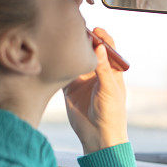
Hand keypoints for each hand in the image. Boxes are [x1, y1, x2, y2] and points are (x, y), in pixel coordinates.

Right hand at [63, 27, 127, 153]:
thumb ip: (103, 69)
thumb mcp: (109, 89)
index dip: (103, 38)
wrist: (98, 136)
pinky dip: (60, 65)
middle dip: (84, 41)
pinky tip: (55, 56)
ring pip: (76, 60)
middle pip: (90, 51)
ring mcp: (82, 80)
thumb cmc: (112, 114)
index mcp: (111, 72)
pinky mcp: (70, 88)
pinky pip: (64, 72)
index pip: (108, 49)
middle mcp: (97, 73)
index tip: (95, 30)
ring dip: (71, 51)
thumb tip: (99, 47)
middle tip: (76, 30)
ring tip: (64, 39)